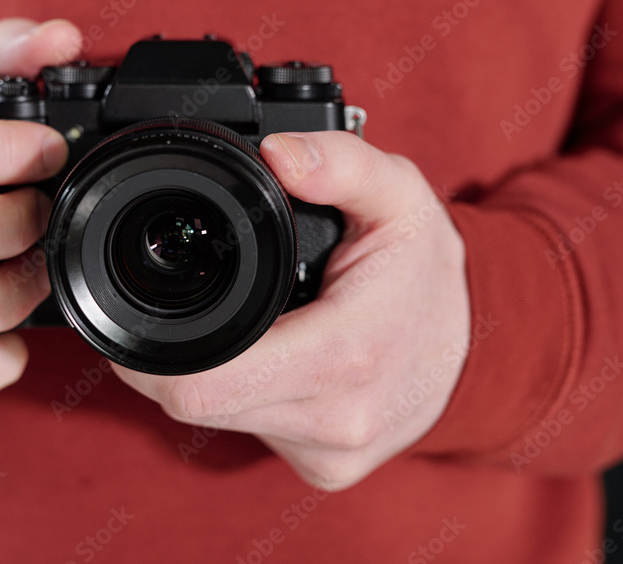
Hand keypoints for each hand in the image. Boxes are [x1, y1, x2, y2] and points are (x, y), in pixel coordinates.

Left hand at [112, 132, 469, 489]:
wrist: (482, 346)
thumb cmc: (429, 270)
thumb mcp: (400, 194)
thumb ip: (340, 162)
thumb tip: (276, 152)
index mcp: (345, 354)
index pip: (202, 386)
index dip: (150, 355)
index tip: (139, 316)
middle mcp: (336, 419)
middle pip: (195, 406)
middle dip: (169, 361)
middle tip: (179, 310)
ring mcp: (332, 452)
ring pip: (218, 423)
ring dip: (208, 378)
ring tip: (243, 326)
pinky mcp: (328, 469)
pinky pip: (251, 433)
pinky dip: (241, 397)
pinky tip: (269, 359)